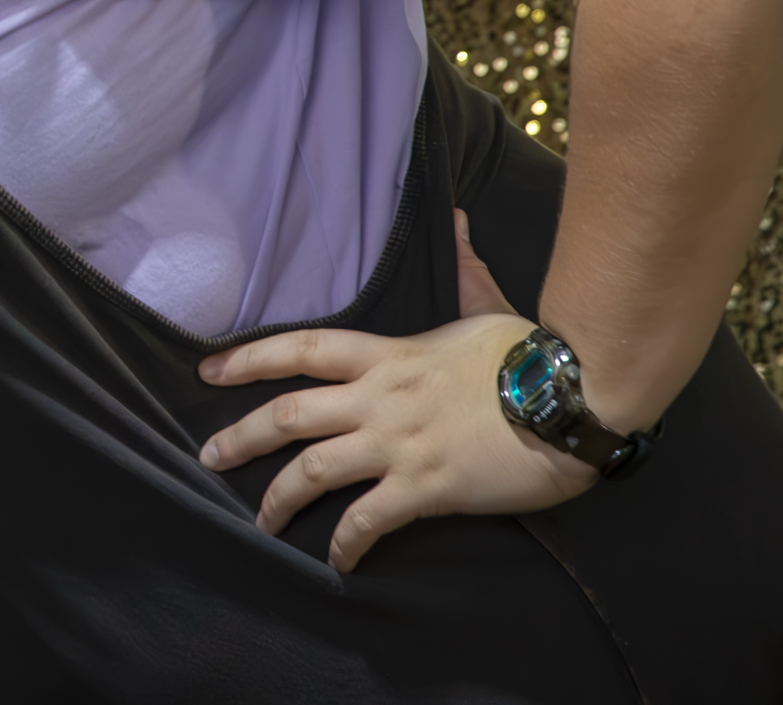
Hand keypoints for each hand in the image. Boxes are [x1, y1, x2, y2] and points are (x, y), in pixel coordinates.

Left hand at [196, 210, 596, 569]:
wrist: (574, 400)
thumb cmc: (532, 354)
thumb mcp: (487, 305)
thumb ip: (462, 270)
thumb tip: (458, 221)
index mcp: (387, 354)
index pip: (302, 348)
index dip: (249, 357)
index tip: (209, 370)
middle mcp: (380, 398)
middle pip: (290, 413)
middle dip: (242, 436)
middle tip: (208, 455)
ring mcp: (399, 443)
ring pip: (314, 469)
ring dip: (278, 497)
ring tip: (259, 520)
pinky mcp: (427, 487)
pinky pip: (370, 519)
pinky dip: (347, 543)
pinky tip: (336, 561)